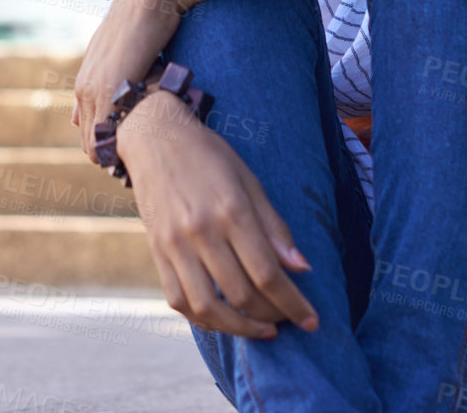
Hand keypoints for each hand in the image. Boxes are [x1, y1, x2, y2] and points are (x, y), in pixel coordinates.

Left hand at [72, 0, 190, 161]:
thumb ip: (111, 75)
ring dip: (121, 156)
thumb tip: (101, 105)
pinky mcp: (110, 88)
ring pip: (99, 144)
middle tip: (144, 164)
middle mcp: (84, 89)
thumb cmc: (145, 20)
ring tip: (149, 159)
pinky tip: (149, 147)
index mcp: (86, 82)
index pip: (89, 133)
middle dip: (115, 157)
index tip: (136, 154)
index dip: (111, 148)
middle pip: (91, 144)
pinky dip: (126, 146)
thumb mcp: (122, 49)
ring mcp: (95, 90)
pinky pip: (111, 133)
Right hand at [120, 90, 319, 339]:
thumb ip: (274, 226)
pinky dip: (203, 319)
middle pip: (241, 295)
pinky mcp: (157, 252)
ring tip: (262, 328)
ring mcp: (174, 245)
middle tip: (289, 319)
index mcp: (231, 210)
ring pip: (208, 308)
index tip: (312, 321)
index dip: (293, 303)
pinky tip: (225, 319)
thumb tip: (301, 268)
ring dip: (239, 329)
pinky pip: (178, 300)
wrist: (155, 138)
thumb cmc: (209, 156)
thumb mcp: (249, 180)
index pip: (268, 273)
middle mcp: (201, 231)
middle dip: (273, 316)